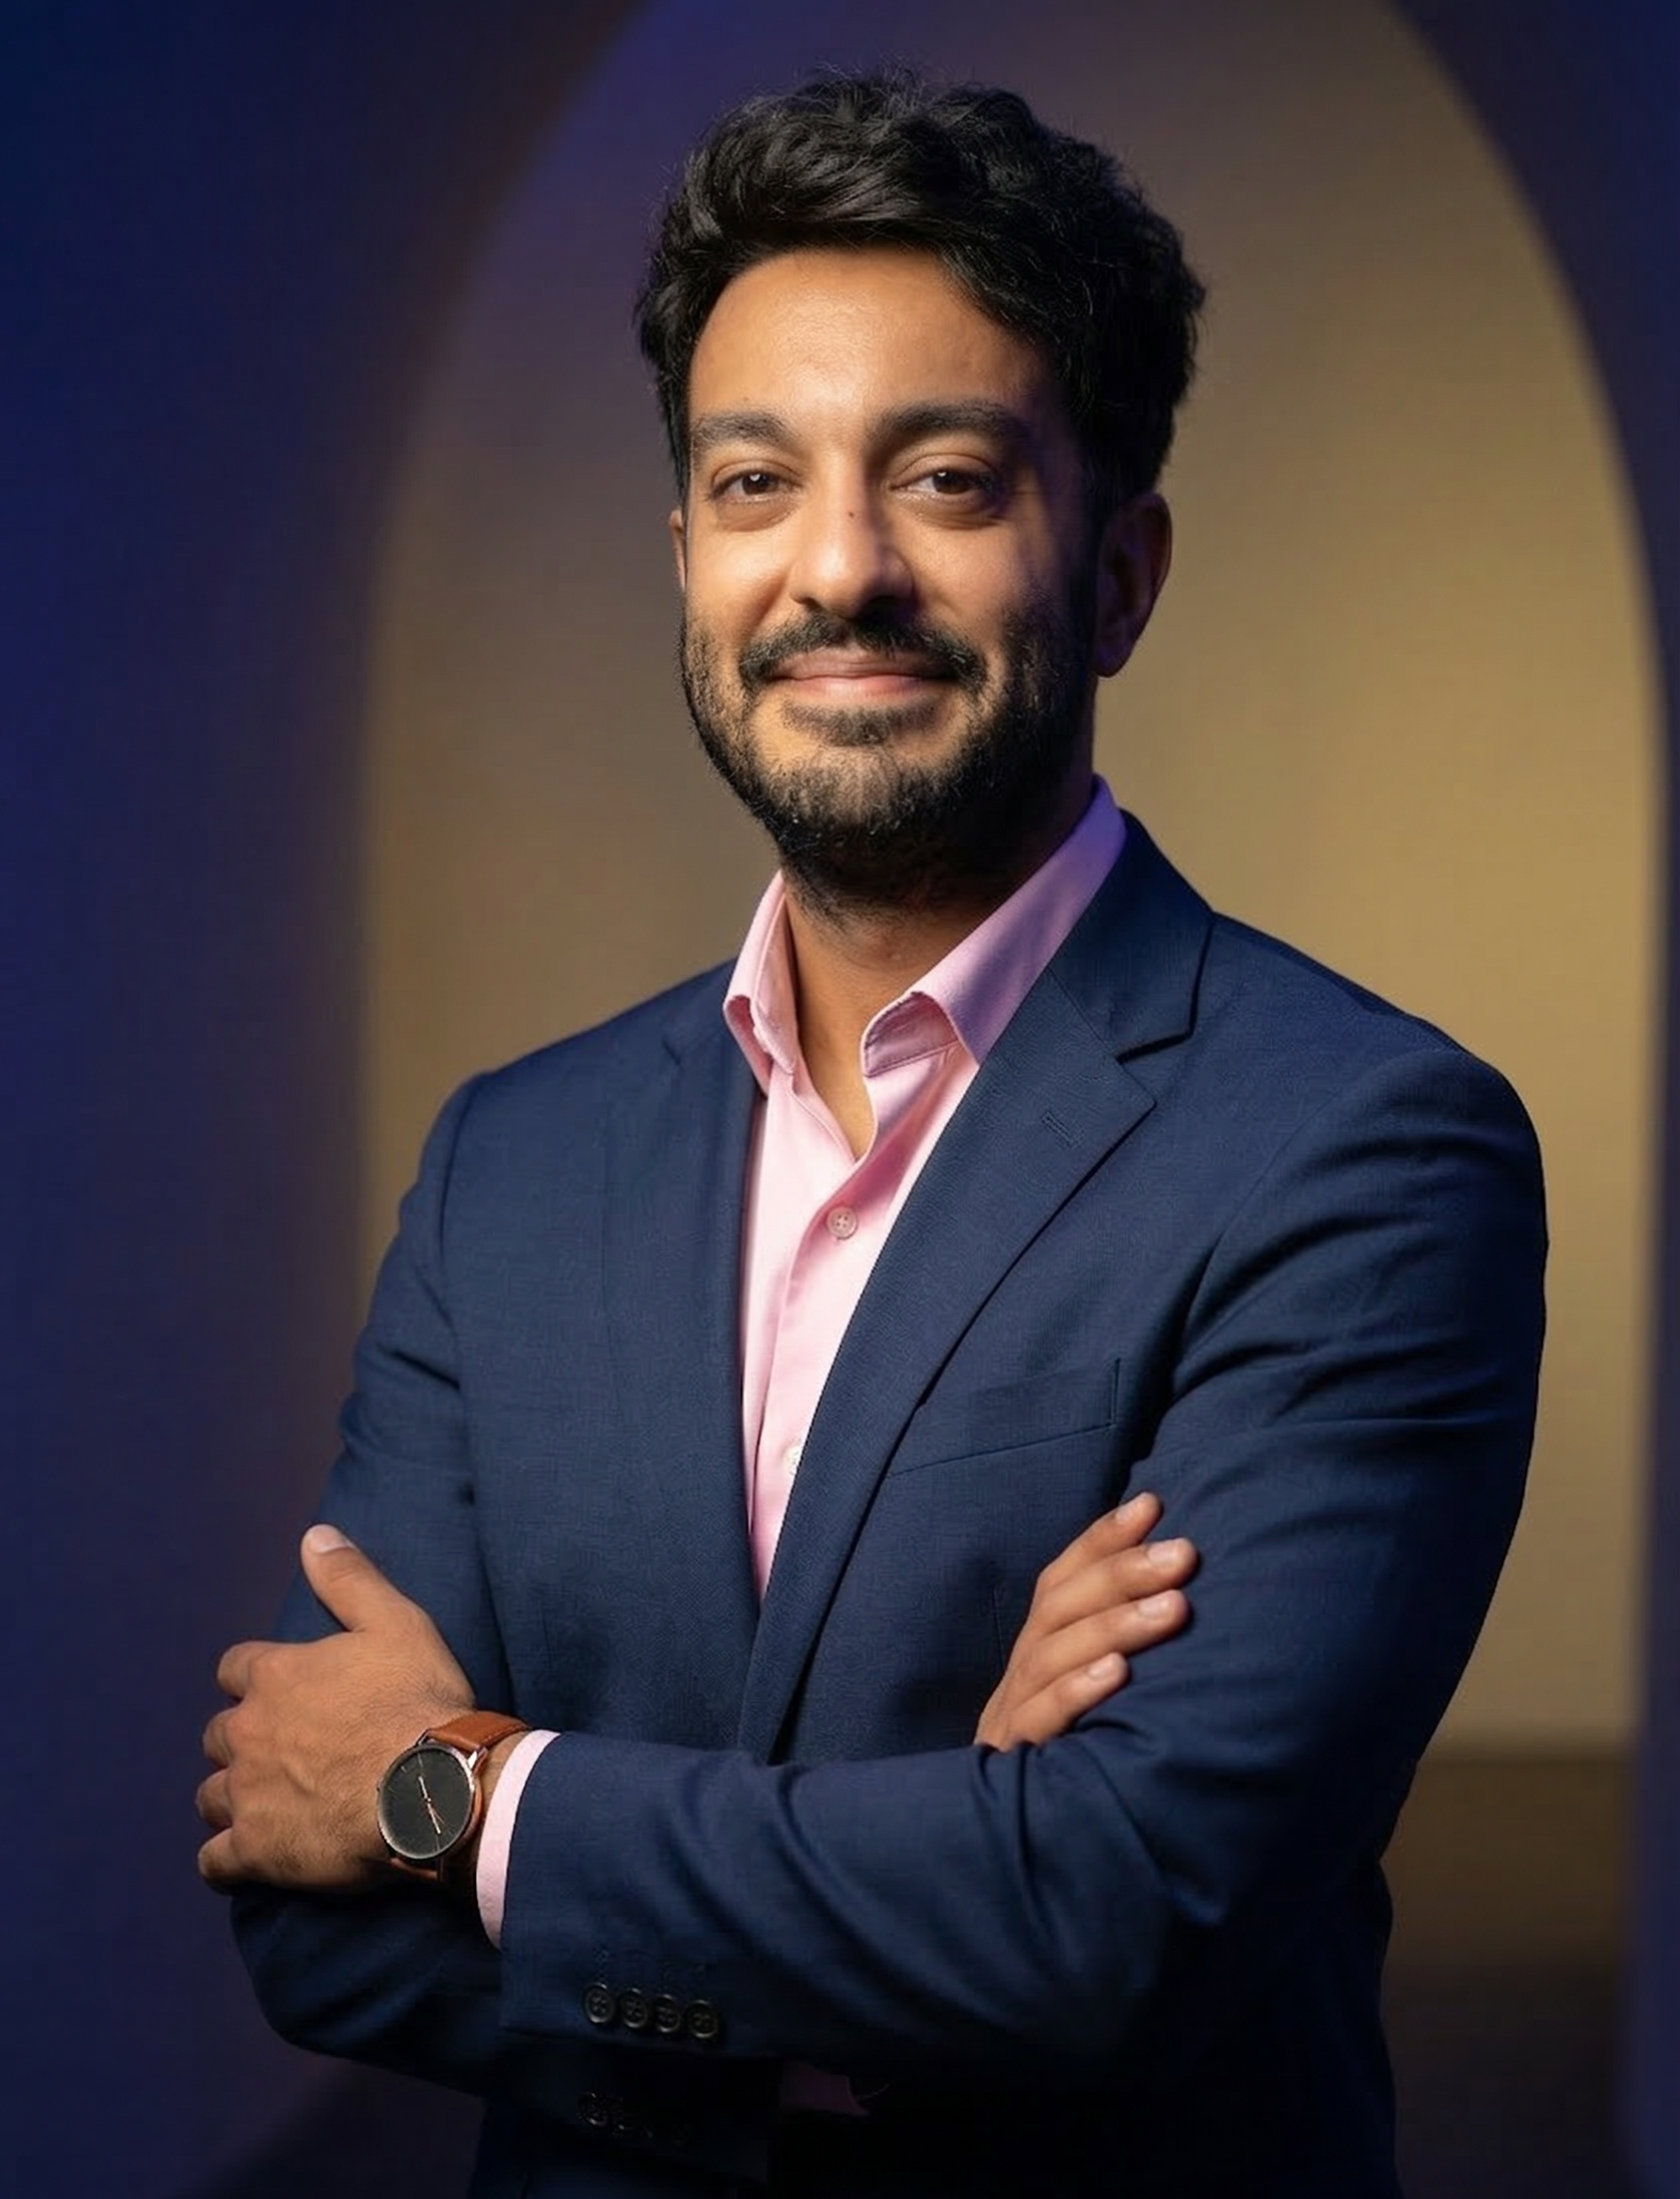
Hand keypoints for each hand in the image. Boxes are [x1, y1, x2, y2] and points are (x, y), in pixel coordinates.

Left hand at [197, 1525, 474, 1892]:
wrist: (433, 1787)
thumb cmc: (419, 1700)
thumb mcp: (396, 1621)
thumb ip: (349, 1578)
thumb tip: (314, 1535)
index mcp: (276, 1677)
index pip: (235, 1669)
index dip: (256, 1678)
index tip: (282, 1690)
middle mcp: (248, 1733)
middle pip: (218, 1735)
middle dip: (241, 1739)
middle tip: (281, 1751)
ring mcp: (247, 1795)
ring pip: (210, 1796)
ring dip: (230, 1796)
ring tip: (263, 1804)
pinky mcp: (256, 1851)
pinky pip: (214, 1862)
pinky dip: (224, 1861)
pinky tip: (241, 1860)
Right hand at [975, 1492, 1195, 1749]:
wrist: (1018, 1854)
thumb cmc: (1080, 1758)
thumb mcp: (1094, 1695)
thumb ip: (1118, 1646)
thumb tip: (1180, 1584)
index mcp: (1037, 1651)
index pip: (1061, 1580)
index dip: (1101, 1541)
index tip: (1152, 1505)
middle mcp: (1019, 1675)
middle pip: (1059, 1609)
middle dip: (1122, 1573)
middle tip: (1184, 1554)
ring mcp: (1011, 1718)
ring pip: (1052, 1656)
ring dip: (1114, 1625)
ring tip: (1173, 1608)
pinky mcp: (1014, 1763)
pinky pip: (1040, 1722)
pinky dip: (1077, 1693)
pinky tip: (1119, 1675)